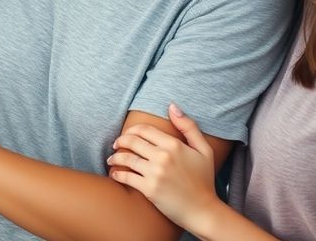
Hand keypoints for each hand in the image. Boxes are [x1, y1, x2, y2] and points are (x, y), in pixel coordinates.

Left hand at [107, 104, 220, 231]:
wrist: (203, 211)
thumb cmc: (203, 180)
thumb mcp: (203, 150)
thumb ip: (189, 126)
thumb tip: (172, 106)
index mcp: (174, 145)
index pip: (144, 130)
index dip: (132, 130)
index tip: (127, 134)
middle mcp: (163, 157)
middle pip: (132, 141)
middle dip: (120, 141)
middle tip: (116, 145)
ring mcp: (155, 173)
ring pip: (126, 158)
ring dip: (115, 157)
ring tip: (112, 159)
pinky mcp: (149, 189)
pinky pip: (125, 177)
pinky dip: (116, 174)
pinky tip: (114, 174)